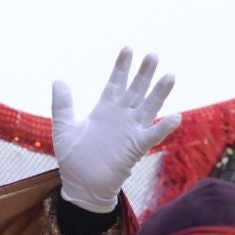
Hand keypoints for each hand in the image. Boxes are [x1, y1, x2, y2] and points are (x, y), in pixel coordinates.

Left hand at [51, 48, 176, 212]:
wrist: (82, 187)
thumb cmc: (74, 160)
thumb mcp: (64, 129)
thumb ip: (62, 105)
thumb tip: (58, 80)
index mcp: (104, 111)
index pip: (115, 83)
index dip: (122, 67)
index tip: (128, 48)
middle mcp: (120, 118)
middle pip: (135, 90)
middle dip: (144, 73)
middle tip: (153, 54)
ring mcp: (130, 131)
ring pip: (148, 108)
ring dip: (159, 93)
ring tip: (170, 75)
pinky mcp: (135, 148)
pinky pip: (152, 136)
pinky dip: (164, 127)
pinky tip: (176, 116)